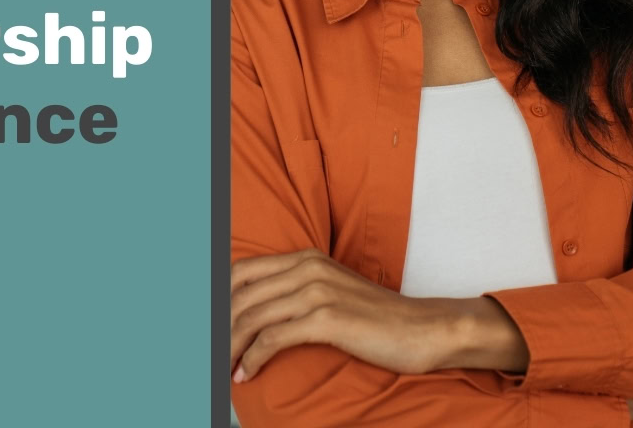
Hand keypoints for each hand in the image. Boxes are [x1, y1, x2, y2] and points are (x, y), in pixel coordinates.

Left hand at [231, 249, 454, 381]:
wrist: (424, 329)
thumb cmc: (377, 319)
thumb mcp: (332, 293)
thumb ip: (298, 293)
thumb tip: (259, 315)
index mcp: (305, 257)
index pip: (241, 271)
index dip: (218, 298)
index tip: (208, 326)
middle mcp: (307, 267)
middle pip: (240, 295)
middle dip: (219, 326)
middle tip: (210, 353)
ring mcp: (316, 291)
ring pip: (251, 317)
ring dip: (229, 347)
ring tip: (222, 368)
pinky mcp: (326, 318)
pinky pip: (272, 338)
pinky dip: (252, 358)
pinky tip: (246, 374)